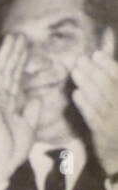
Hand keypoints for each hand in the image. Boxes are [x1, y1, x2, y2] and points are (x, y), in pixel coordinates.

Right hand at [0, 33, 39, 181]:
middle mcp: (0, 99)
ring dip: (6, 54)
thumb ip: (31, 111)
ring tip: (11, 37)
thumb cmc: (11, 149)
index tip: (26, 46)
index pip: (16, 78)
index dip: (21, 62)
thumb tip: (35, 97)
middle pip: (9, 71)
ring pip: (1, 72)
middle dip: (14, 53)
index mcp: (10, 104)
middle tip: (18, 34)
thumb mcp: (28, 127)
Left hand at [70, 28, 117, 175]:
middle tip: (81, 59)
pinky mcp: (104, 135)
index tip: (96, 54)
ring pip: (100, 100)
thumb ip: (111, 88)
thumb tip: (103, 66)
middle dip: (95, 72)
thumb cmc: (116, 129)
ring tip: (76, 71)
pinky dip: (85, 105)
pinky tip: (76, 94)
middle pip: (109, 87)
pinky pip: (93, 118)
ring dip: (88, 84)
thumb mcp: (114, 106)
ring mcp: (115, 122)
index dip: (108, 66)